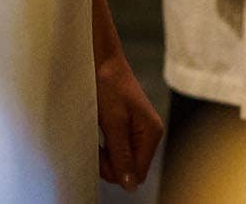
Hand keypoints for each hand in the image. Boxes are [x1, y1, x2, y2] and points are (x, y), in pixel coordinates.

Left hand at [95, 49, 163, 189]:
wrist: (100, 58)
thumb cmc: (108, 84)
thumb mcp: (113, 122)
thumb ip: (122, 155)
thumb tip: (131, 186)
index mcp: (151, 132)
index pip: (138, 172)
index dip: (117, 171)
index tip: (99, 157)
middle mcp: (148, 134)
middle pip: (130, 168)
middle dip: (110, 163)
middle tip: (94, 146)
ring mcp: (138, 131)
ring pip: (122, 160)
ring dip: (105, 155)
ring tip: (94, 137)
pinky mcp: (126, 126)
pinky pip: (117, 149)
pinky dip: (104, 147)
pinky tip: (96, 137)